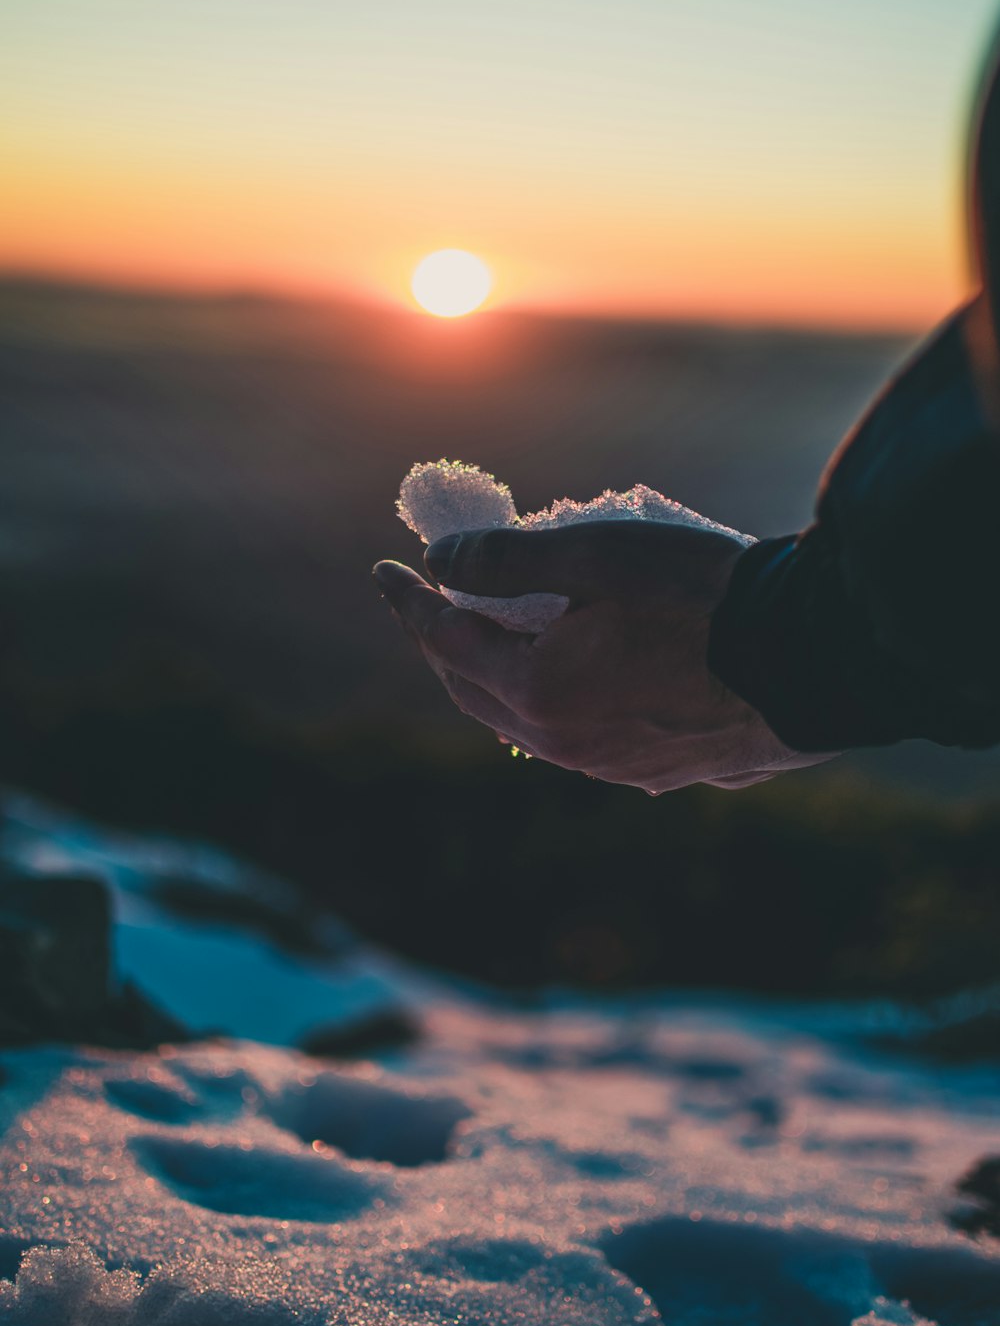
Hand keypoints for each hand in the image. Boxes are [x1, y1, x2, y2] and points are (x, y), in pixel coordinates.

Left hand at [373, 520, 833, 792]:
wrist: (813, 661)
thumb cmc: (705, 596)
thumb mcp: (597, 554)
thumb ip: (505, 558)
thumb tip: (438, 562)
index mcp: (538, 690)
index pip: (444, 639)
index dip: (407, 600)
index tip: (383, 568)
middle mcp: (563, 742)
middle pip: (473, 688)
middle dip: (441, 641)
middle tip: (429, 600)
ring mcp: (609, 766)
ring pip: (521, 718)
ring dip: (494, 673)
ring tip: (490, 632)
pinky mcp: (653, 771)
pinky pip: (572, 735)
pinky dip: (546, 697)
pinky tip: (563, 674)